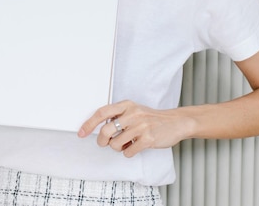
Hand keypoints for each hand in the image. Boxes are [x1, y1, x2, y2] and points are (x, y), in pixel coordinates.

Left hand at [78, 100, 193, 157]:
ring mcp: (141, 126)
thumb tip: (98, 128)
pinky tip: (136, 147)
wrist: (176, 122)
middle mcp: (133, 113)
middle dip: (103, 141)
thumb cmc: (153, 118)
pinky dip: (129, 153)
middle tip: (107, 143)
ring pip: (115, 144)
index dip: (89, 124)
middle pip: (105, 131)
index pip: (102, 113)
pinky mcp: (148, 138)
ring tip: (127, 143)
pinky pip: (128, 152)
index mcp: (127, 105)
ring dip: (118, 148)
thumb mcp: (135, 110)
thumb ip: (119, 116)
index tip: (81, 133)